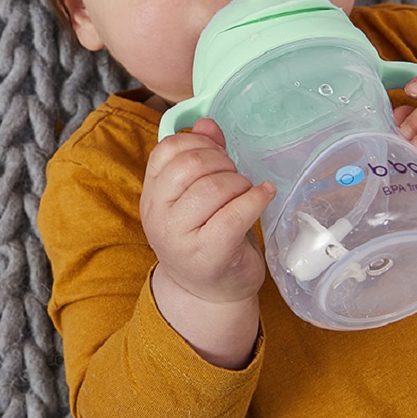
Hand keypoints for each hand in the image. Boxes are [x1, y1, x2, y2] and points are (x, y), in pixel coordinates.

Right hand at [141, 118, 273, 366]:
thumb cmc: (206, 237)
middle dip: (222, 163)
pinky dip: (256, 198)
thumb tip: (207, 123)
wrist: (208, 294)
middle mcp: (159, 215)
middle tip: (235, 177)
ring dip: (240, 183)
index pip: (166, 151)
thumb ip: (200, 156)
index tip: (216, 157)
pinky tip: (265, 195)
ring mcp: (181, 237)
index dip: (197, 144)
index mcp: (152, 196)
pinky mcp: (210, 253)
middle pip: (190, 166)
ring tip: (247, 191)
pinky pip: (235, 213)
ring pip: (214, 187)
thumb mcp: (196, 196)